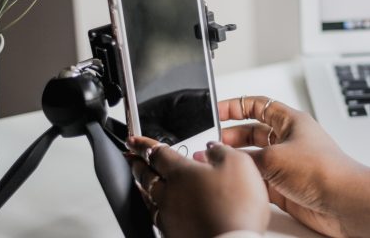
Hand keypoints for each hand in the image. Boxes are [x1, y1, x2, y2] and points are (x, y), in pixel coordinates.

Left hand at [127, 136, 269, 237]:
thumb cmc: (236, 206)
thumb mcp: (238, 165)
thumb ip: (222, 151)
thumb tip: (213, 147)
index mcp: (182, 172)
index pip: (157, 153)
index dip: (143, 144)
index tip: (133, 140)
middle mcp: (170, 194)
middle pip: (146, 176)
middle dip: (138, 165)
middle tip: (131, 159)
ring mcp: (170, 217)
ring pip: (149, 199)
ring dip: (143, 187)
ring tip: (141, 183)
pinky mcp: (175, 235)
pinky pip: (158, 217)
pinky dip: (156, 209)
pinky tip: (162, 211)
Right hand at [210, 96, 368, 236]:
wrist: (344, 203)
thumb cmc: (324, 170)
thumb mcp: (275, 157)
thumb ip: (245, 157)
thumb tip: (222, 155)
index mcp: (290, 121)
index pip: (257, 105)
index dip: (235, 106)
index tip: (215, 111)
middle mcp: (288, 140)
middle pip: (252, 132)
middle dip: (229, 136)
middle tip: (209, 143)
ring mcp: (287, 163)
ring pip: (253, 158)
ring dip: (235, 161)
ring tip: (214, 163)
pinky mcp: (285, 186)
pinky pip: (258, 180)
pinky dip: (244, 181)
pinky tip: (232, 182)